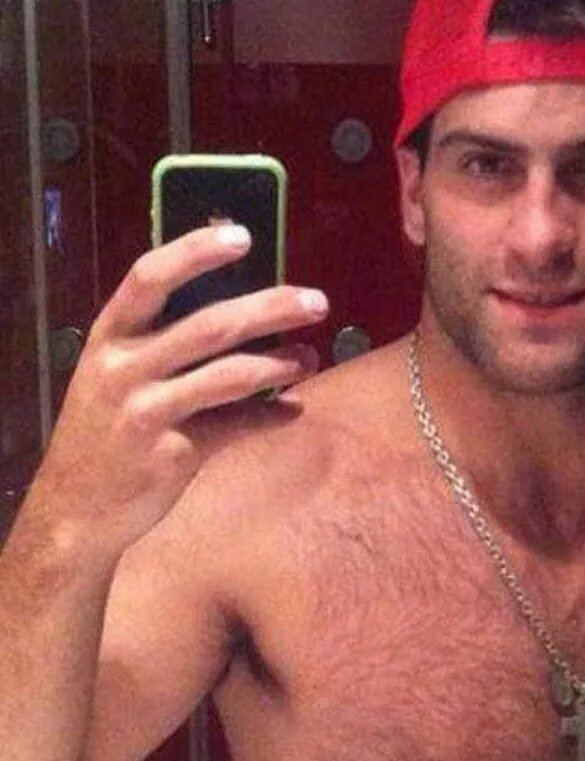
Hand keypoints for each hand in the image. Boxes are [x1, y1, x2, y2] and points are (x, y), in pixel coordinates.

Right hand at [24, 223, 328, 559]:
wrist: (75, 509)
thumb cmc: (106, 433)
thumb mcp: (113, 377)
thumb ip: (156, 344)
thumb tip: (234, 312)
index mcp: (109, 337)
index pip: (150, 277)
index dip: (196, 253)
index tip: (243, 235)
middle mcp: (125, 368)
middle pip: (209, 324)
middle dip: (270, 308)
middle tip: (317, 301)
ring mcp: (147, 412)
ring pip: (228, 375)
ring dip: (279, 364)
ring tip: (310, 358)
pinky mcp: (172, 454)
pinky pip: (234, 426)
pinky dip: (270, 416)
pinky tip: (294, 410)